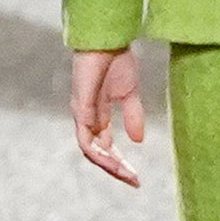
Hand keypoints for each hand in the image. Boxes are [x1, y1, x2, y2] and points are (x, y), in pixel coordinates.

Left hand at [70, 46, 146, 186]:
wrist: (108, 38)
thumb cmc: (115, 60)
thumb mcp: (129, 93)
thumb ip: (132, 116)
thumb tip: (138, 141)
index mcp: (97, 115)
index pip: (104, 147)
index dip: (119, 162)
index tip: (136, 176)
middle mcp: (86, 118)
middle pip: (96, 153)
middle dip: (115, 169)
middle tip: (134, 181)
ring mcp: (82, 113)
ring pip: (90, 150)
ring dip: (108, 165)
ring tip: (126, 175)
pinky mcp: (81, 107)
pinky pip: (85, 138)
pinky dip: (98, 152)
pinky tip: (113, 158)